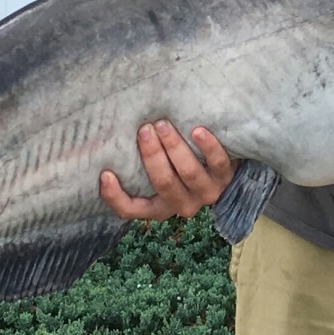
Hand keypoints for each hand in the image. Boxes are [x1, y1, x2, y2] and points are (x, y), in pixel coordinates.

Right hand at [98, 119, 237, 219]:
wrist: (226, 162)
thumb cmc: (181, 160)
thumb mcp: (160, 166)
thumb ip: (138, 160)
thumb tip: (111, 135)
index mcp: (159, 205)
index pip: (131, 209)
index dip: (115, 196)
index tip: (106, 174)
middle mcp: (182, 204)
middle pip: (164, 183)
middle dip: (152, 155)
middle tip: (145, 130)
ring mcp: (206, 192)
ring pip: (189, 172)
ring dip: (174, 147)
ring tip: (164, 125)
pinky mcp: (227, 177)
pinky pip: (218, 162)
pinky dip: (208, 146)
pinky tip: (198, 130)